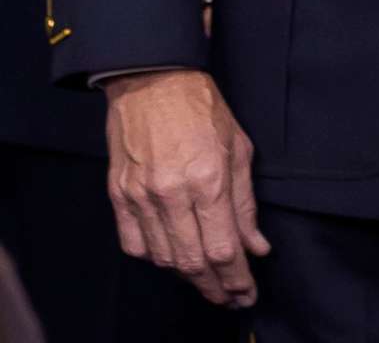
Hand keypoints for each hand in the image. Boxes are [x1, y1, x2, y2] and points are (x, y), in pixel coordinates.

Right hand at [101, 69, 266, 307]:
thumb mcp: (240, 150)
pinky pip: (134, 243)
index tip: (248, 294)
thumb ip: (246, 204)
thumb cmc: (204, 110)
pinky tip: (172, 258)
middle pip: (192, 261)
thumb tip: (257, 246)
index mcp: (208, 180)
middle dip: (215, 288)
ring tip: (207, 282)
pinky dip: (155, 258)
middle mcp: (172, 194)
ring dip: (186, 277)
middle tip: (231, 299)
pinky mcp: (118, 195)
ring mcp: (140, 196)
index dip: (237, 279)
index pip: (224, 249)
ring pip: (163, 257)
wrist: (153, 82)